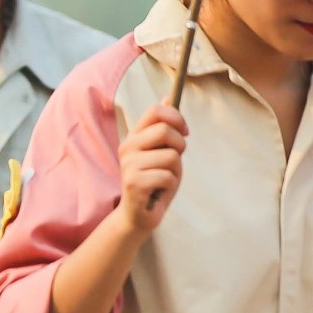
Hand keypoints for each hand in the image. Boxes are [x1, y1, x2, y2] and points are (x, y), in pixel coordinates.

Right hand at [115, 103, 187, 229]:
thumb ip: (165, 127)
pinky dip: (171, 186)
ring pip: (171, 157)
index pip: (155, 111)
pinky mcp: (134, 184)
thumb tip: (168, 96)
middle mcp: (127, 148)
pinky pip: (167, 177)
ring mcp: (129, 166)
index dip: (176, 117)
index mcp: (134, 136)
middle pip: (164, 130)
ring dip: (176, 172)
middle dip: (180, 146)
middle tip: (174, 161)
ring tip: (164, 181)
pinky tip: (159, 192)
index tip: (185, 132)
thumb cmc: (154, 182)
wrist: (138, 215)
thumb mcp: (162, 151)